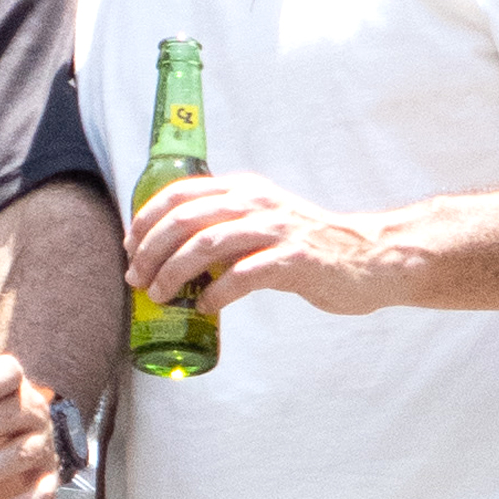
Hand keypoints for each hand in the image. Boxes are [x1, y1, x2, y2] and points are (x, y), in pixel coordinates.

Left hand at [129, 170, 424, 322]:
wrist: (368, 258)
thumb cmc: (307, 247)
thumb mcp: (262, 222)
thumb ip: (225, 226)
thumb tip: (170, 252)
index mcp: (243, 191)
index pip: (179, 192)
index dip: (146, 219)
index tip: (130, 247)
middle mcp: (256, 203)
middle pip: (185, 219)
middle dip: (151, 251)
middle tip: (137, 280)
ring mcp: (276, 230)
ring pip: (207, 245)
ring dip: (174, 273)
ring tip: (161, 296)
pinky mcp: (294, 261)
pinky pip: (242, 276)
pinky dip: (216, 294)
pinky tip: (206, 307)